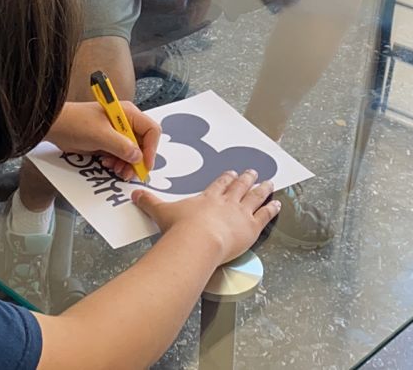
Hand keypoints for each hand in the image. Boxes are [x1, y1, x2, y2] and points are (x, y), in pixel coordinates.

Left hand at [47, 101, 160, 181]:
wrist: (54, 126)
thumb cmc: (76, 123)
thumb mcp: (101, 136)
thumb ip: (122, 147)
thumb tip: (138, 157)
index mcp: (128, 113)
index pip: (151, 130)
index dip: (151, 148)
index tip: (145, 164)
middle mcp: (125, 122)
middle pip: (142, 144)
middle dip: (137, 160)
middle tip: (128, 173)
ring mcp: (115, 132)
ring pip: (131, 152)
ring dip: (126, 164)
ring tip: (116, 170)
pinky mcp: (106, 142)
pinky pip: (119, 155)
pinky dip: (116, 163)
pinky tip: (107, 165)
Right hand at [133, 169, 279, 264]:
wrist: (197, 241)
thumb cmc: (181, 229)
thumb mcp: (162, 212)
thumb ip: (150, 203)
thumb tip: (135, 194)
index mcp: (208, 197)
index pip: (220, 184)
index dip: (227, 178)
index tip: (232, 173)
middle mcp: (227, 202)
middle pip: (239, 187)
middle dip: (246, 179)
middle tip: (252, 172)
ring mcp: (240, 213)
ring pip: (255, 197)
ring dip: (262, 189)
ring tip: (269, 183)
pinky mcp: (251, 227)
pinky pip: (265, 215)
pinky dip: (272, 208)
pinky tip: (277, 203)